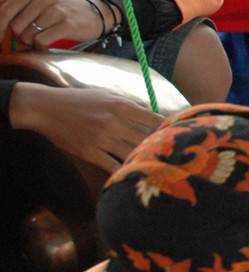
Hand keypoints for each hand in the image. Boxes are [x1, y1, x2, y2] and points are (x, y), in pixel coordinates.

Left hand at [0, 0, 104, 49]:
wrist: (94, 15)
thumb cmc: (60, 11)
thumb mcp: (38, 2)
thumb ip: (16, 4)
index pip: (6, 11)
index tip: (1, 40)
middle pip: (15, 26)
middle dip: (20, 37)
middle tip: (31, 38)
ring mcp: (56, 10)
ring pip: (28, 35)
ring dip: (32, 43)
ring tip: (41, 39)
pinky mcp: (67, 24)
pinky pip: (41, 41)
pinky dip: (41, 46)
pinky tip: (48, 44)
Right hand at [8, 83, 162, 171]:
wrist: (46, 108)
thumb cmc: (79, 100)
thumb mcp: (106, 95)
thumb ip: (130, 105)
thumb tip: (152, 113)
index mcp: (122, 106)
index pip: (155, 120)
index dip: (169, 129)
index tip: (179, 137)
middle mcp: (115, 122)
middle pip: (147, 139)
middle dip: (161, 149)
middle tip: (174, 158)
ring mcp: (102, 139)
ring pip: (132, 154)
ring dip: (145, 161)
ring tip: (159, 168)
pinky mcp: (89, 152)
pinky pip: (112, 166)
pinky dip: (124, 172)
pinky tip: (134, 176)